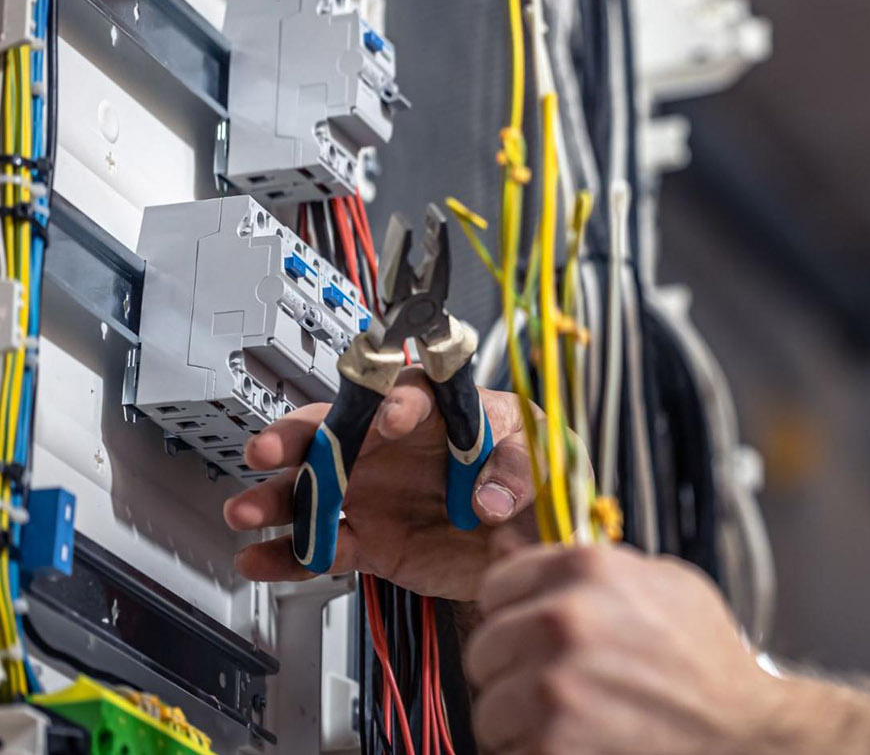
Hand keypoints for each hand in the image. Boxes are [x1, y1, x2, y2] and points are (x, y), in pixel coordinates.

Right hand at [222, 371, 538, 599]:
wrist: (531, 537)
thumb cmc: (532, 473)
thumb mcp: (541, 457)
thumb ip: (516, 469)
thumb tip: (489, 497)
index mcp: (438, 410)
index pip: (408, 393)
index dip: (395, 402)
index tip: (390, 417)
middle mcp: (394, 447)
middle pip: (335, 431)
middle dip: (297, 438)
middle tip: (269, 449)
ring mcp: (376, 493)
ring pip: (314, 490)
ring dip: (277, 500)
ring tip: (245, 510)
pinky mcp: (372, 540)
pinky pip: (323, 546)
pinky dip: (289, 555)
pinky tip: (259, 559)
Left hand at [465, 536, 787, 754]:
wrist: (741, 731)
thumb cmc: (706, 657)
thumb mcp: (661, 582)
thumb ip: (583, 565)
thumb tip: (505, 543)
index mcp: (587, 569)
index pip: (496, 586)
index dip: (514, 614)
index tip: (532, 633)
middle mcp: (564, 619)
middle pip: (483, 648)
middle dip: (513, 670)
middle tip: (557, 684)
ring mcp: (554, 685)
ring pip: (489, 707)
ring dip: (519, 720)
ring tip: (569, 719)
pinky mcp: (552, 744)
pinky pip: (508, 751)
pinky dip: (534, 753)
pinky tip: (578, 743)